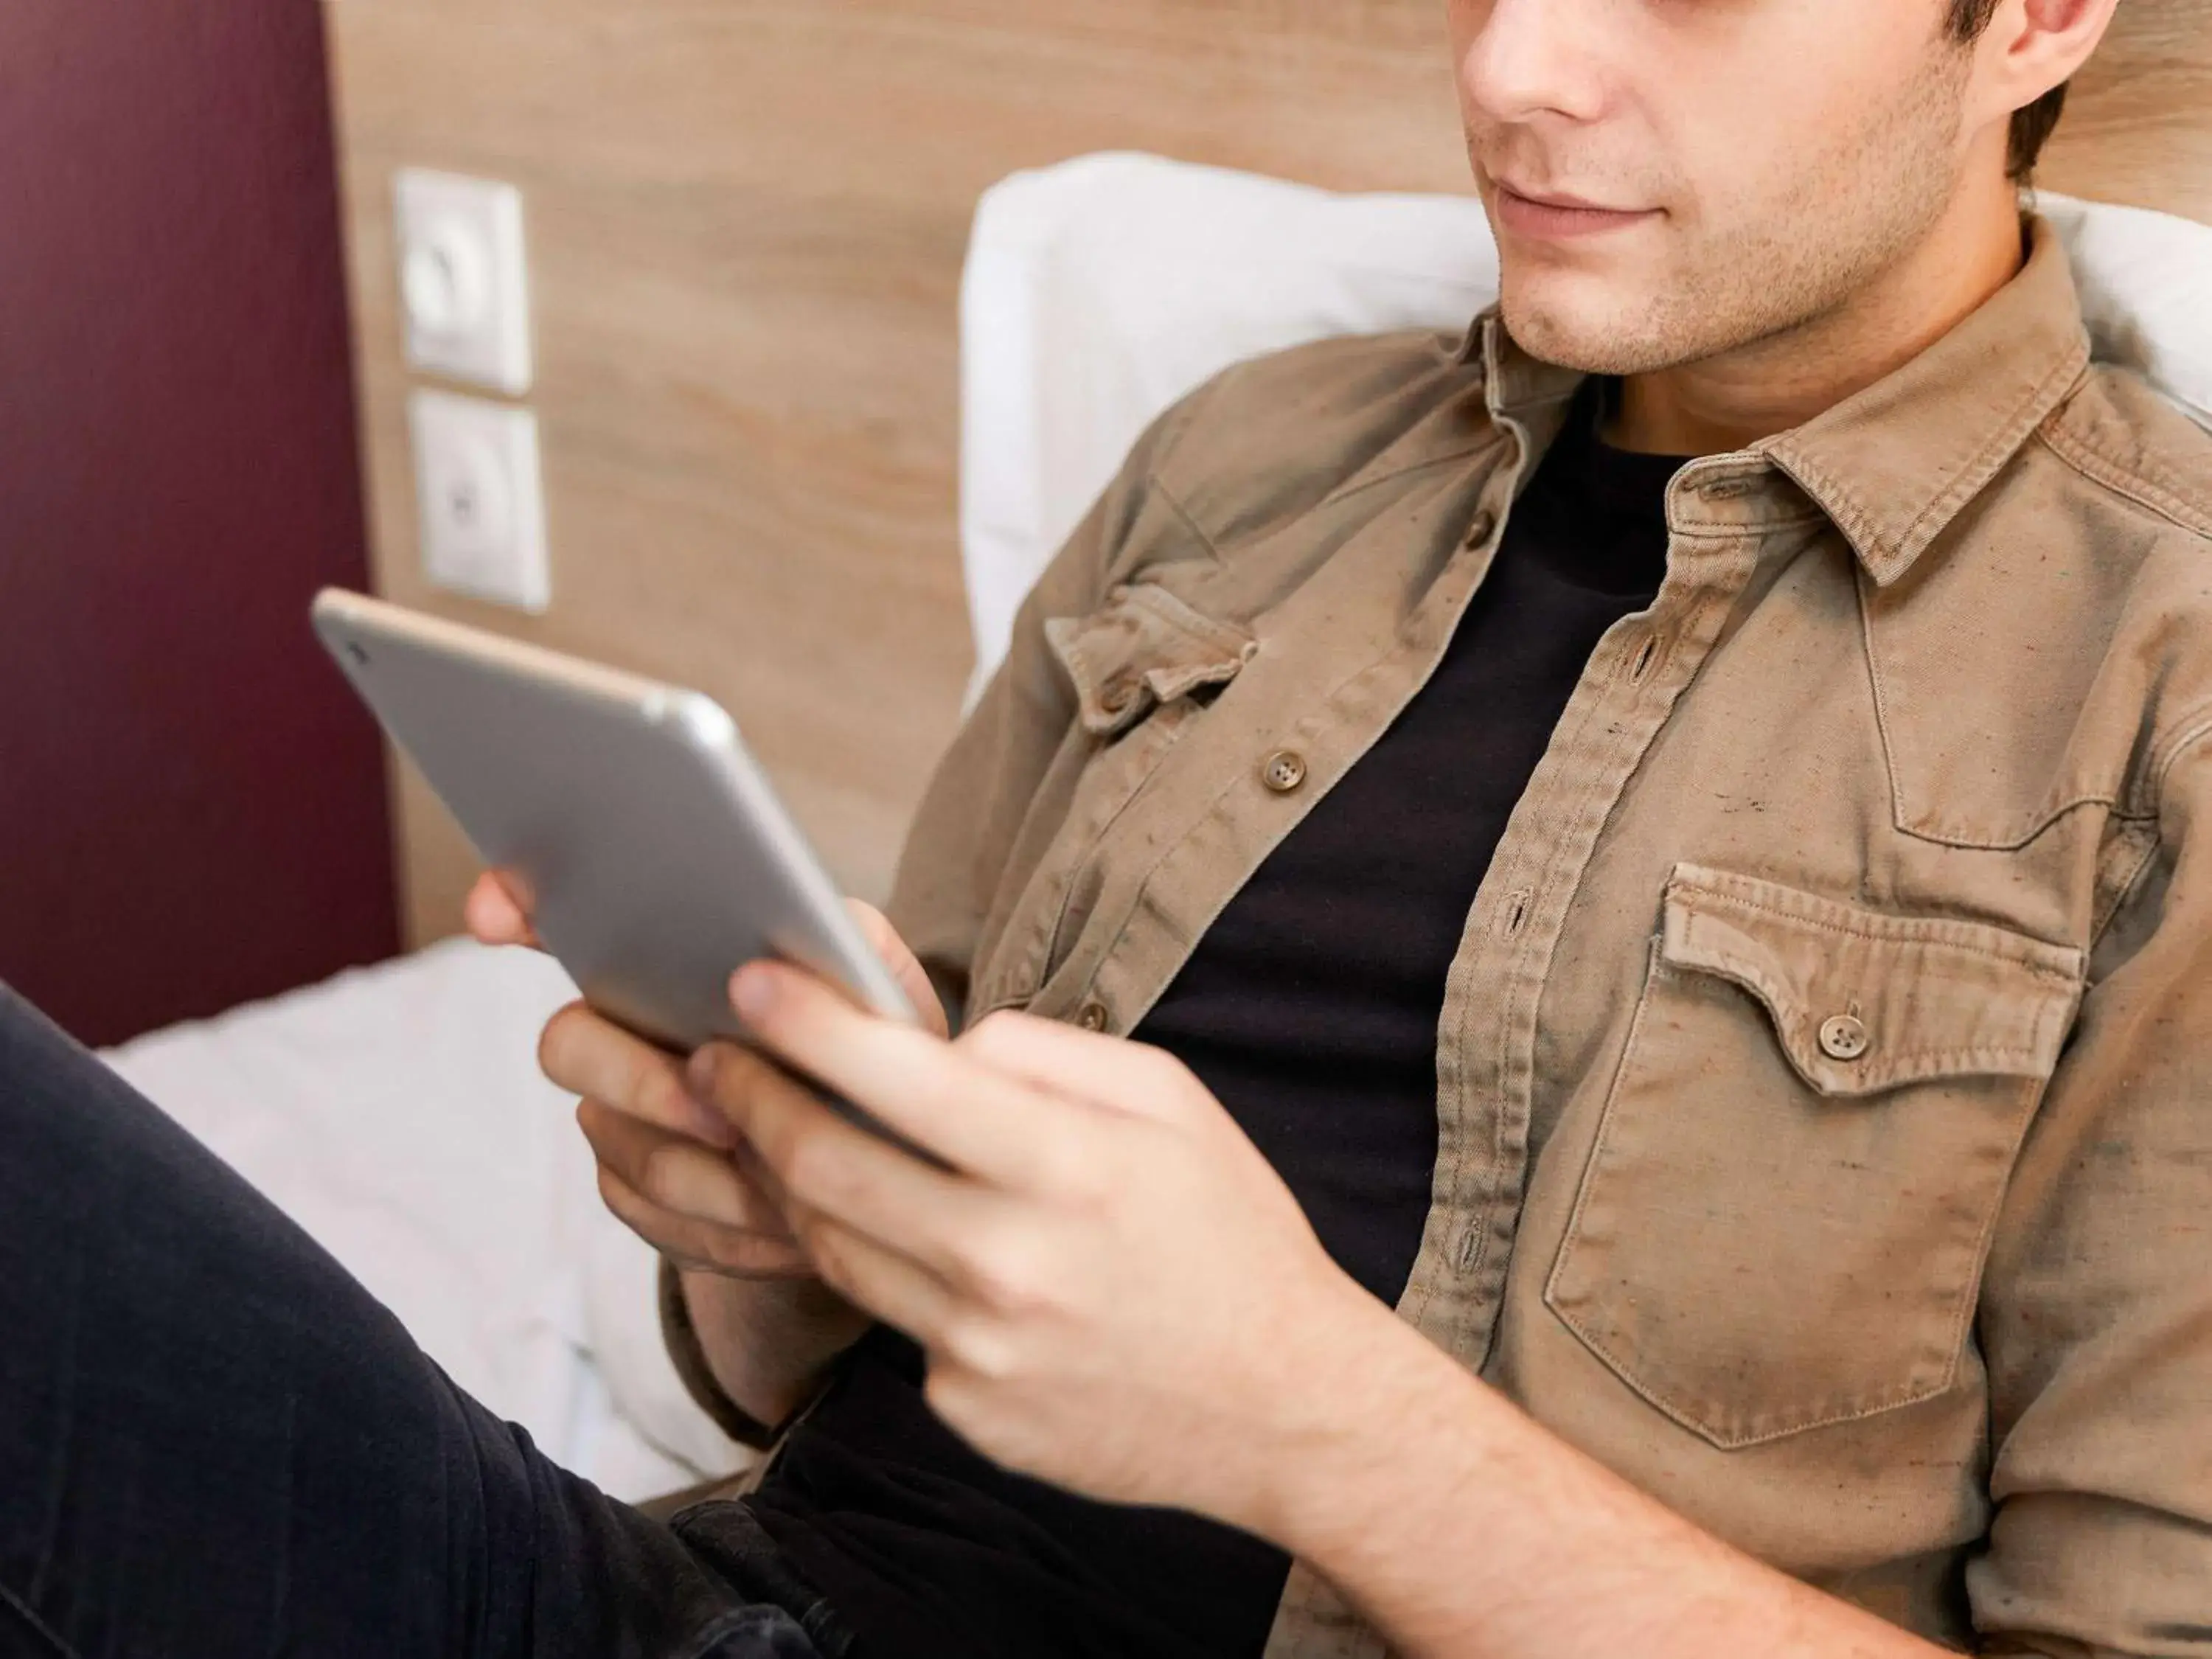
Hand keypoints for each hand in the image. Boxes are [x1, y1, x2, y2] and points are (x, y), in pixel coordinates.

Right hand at [462, 870, 947, 1285]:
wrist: (884, 1163)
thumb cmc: (873, 1050)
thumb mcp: (877, 983)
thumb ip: (844, 935)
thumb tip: (807, 920)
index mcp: (666, 957)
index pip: (567, 917)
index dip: (518, 905)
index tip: (495, 911)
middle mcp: (619, 1029)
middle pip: (567, 1043)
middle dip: (642, 1082)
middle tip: (723, 1109)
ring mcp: (617, 1114)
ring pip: (624, 1145)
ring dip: (715, 1170)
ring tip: (790, 1175)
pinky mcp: (635, 1193)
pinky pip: (653, 1215)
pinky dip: (727, 1224)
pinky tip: (786, 1225)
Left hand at [690, 962, 1382, 1529]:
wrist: (1287, 1408)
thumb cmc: (1230, 1235)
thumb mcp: (1171, 1101)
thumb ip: (1045, 1055)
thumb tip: (938, 1049)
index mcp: (1068, 1166)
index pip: (897, 1080)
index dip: (806, 1024)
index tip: (750, 984)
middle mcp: (1010, 1262)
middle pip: (825, 1168)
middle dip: (751, 1099)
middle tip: (716, 1060)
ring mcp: (980, 1348)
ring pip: (832, 1247)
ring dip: (787, 1181)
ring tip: (777, 1132)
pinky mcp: (968, 1409)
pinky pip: (891, 1319)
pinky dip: (885, 1267)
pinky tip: (911, 1241)